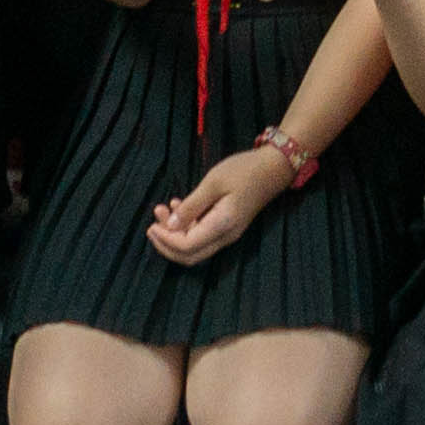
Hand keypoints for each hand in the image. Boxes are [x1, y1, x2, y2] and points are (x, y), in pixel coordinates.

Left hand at [146, 146, 294, 266]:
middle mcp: (225, 236)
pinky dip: (187, 226)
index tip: (152, 224)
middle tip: (152, 224)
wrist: (273, 168)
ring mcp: (227, 234)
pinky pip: (202, 235)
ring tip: (161, 209)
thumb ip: (191, 206)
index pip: (186, 247)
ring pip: (195, 247)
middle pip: (189, 256)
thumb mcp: (213, 182)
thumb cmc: (244, 171)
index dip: (166, 240)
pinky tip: (178, 206)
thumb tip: (170, 225)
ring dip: (175, 233)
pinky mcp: (227, 226)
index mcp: (221, 226)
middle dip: (166, 244)